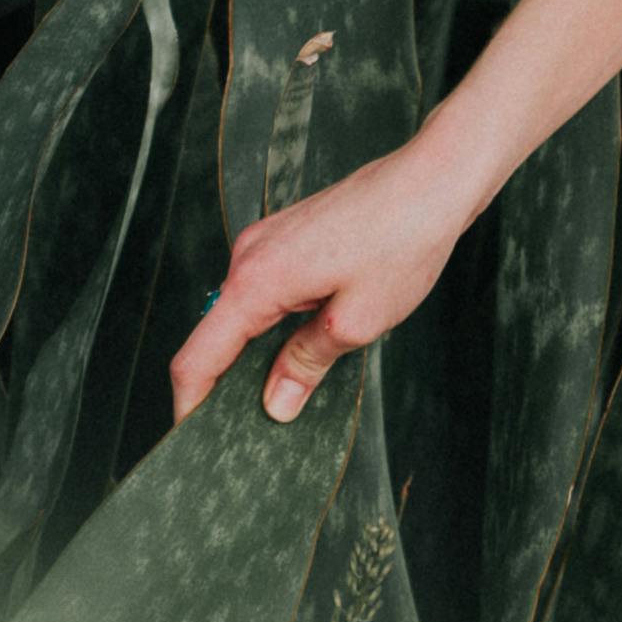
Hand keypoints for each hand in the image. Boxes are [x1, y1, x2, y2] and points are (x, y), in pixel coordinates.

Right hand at [167, 132, 479, 425]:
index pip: (197, 357)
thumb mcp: (356, 321)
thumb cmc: (402, 242)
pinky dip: (272, 324)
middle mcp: (248, 257)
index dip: (189, 405)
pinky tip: (304, 344)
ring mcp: (265, 243)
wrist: (431, 180)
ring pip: (242, 314)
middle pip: (215, 336)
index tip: (192, 441)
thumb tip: (275, 403)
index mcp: (255, 281)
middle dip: (225, 385)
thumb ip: (305, 363)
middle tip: (249, 429)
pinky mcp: (285, 237)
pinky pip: (263, 292)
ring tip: (284, 391)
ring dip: (255, 353)